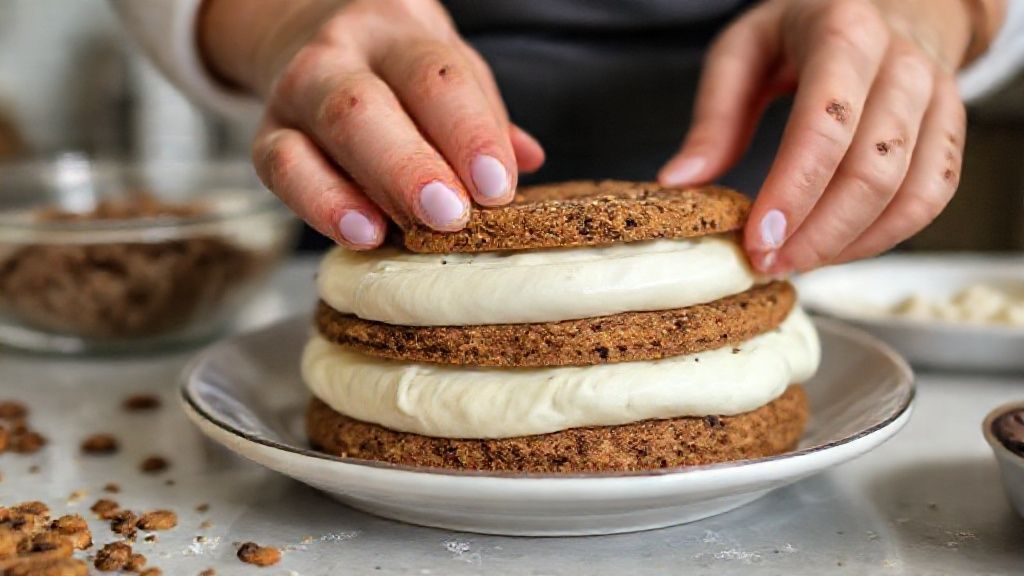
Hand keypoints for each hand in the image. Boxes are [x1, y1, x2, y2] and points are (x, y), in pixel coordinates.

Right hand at [200, 0, 544, 247]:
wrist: (309, 33)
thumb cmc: (398, 69)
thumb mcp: (446, 71)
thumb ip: (483, 116)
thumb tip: (527, 160)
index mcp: (400, 32)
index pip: (437, 77)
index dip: (468, 132)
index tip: (496, 186)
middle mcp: (341, 53)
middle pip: (369, 104)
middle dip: (412, 165)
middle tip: (452, 215)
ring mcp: (296, 93)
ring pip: (327, 133)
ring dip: (371, 186)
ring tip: (402, 231)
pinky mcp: (266, 137)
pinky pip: (284, 170)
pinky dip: (322, 206)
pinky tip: (361, 234)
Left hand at [660, 0, 1002, 273]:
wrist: (885, 2)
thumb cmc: (802, 30)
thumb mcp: (744, 51)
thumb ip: (713, 116)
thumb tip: (679, 182)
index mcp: (845, 34)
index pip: (825, 125)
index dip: (793, 192)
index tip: (758, 240)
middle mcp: (902, 65)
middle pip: (873, 168)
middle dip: (818, 232)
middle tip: (768, 263)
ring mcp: (937, 98)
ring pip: (909, 191)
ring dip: (850, 242)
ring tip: (796, 262)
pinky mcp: (951, 130)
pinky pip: (932, 198)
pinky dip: (885, 237)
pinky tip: (838, 250)